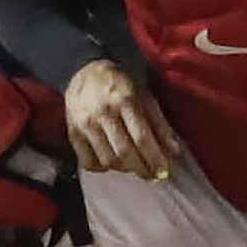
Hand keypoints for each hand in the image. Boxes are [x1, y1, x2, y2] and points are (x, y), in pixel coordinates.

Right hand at [64, 59, 182, 180]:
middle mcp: (102, 113)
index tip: (164, 171)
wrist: (85, 71)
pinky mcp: (72, 133)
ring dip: (124, 169)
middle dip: (141, 169)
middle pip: (124, 152)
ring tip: (134, 167)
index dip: (154, 158)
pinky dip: (102, 168)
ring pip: (107, 160)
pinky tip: (112, 163)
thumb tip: (174, 150)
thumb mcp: (144, 96)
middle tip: (151, 175)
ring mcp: (85, 124)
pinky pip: (88, 161)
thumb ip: (160, 123)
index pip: (141, 137)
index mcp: (124, 101)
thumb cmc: (120, 85)